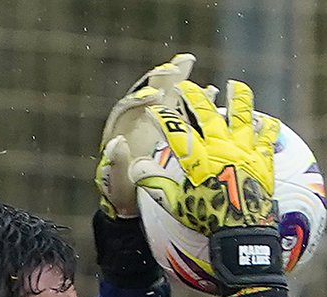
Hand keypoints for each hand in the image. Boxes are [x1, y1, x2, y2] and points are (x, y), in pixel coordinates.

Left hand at [95, 53, 195, 218]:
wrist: (133, 204)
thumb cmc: (122, 195)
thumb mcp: (116, 185)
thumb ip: (116, 165)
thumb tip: (117, 143)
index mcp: (123, 132)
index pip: (131, 106)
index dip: (142, 99)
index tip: (154, 94)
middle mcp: (139, 124)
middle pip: (150, 92)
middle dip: (163, 78)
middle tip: (177, 63)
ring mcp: (156, 125)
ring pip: (167, 97)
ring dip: (178, 80)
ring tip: (187, 61)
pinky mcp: (173, 133)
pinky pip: (184, 111)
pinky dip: (195, 101)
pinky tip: (211, 90)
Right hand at [131, 79, 285, 291]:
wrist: (242, 233)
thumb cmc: (207, 223)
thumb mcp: (177, 206)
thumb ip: (157, 185)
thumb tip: (136, 169)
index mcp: (197, 160)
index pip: (175, 131)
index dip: (163, 118)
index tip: (155, 109)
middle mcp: (220, 148)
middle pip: (206, 113)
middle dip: (194, 96)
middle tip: (186, 86)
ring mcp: (244, 151)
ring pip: (241, 115)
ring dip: (237, 98)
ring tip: (234, 86)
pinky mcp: (262, 160)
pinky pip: (267, 137)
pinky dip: (266, 127)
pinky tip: (266, 120)